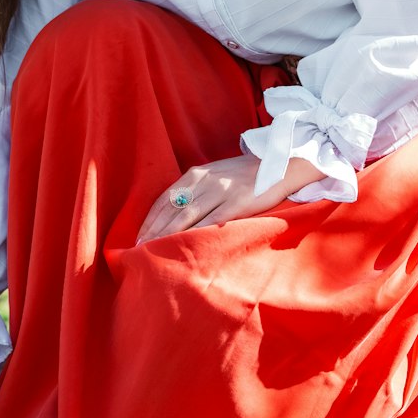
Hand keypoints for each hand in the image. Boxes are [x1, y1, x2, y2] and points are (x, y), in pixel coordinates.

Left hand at [135, 154, 325, 244]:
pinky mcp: (237, 203)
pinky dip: (195, 236)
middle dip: (153, 232)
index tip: (137, 237)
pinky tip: (185, 248)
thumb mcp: (215, 175)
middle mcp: (204, 181)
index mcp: (195, 174)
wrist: (279, 165)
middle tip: (139, 250)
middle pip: (171, 210)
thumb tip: (174, 213)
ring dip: (167, 236)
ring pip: (186, 217)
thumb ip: (196, 190)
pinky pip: (211, 222)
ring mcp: (220, 191)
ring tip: (155, 253)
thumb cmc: (244, 175)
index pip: (164, 199)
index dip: (150, 220)